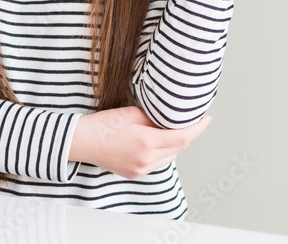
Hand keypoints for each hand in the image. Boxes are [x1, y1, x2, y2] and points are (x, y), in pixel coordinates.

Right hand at [68, 106, 211, 179]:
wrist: (81, 142)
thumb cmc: (103, 124)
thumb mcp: (131, 113)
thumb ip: (155, 117)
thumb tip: (172, 118)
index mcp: (146, 142)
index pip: (183, 137)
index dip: (199, 128)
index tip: (206, 119)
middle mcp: (146, 160)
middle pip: (179, 148)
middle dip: (188, 134)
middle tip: (191, 120)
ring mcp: (140, 169)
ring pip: (170, 158)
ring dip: (175, 145)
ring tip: (171, 130)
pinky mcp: (135, 174)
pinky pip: (158, 164)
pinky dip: (163, 153)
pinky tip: (157, 142)